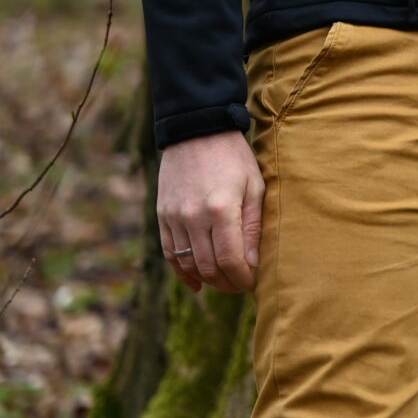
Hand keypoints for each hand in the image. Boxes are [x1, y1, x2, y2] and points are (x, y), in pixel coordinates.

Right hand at [158, 130, 263, 293]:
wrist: (197, 132)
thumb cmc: (234, 158)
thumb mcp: (254, 186)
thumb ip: (252, 226)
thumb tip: (252, 264)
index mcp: (221, 209)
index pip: (231, 259)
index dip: (242, 278)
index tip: (253, 283)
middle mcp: (193, 217)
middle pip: (208, 266)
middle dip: (227, 282)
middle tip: (241, 286)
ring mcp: (174, 217)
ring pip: (187, 263)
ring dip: (207, 278)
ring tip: (224, 282)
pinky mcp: (162, 216)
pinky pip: (169, 252)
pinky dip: (182, 271)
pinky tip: (197, 282)